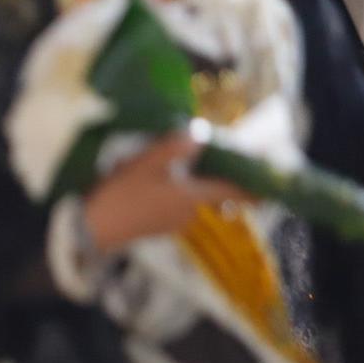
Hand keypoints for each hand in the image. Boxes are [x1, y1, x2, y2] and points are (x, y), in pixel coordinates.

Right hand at [81, 133, 249, 252]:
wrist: (92, 229)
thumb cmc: (121, 195)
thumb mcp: (145, 164)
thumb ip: (173, 148)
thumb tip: (200, 133)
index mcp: (192, 197)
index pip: (232, 192)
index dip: (253, 189)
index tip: (271, 187)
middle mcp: (189, 212)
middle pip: (212, 194)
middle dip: (214, 178)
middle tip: (213, 160)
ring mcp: (173, 222)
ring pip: (192, 199)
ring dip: (190, 185)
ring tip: (176, 166)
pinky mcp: (157, 226)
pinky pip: (175, 206)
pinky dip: (174, 193)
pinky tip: (155, 183)